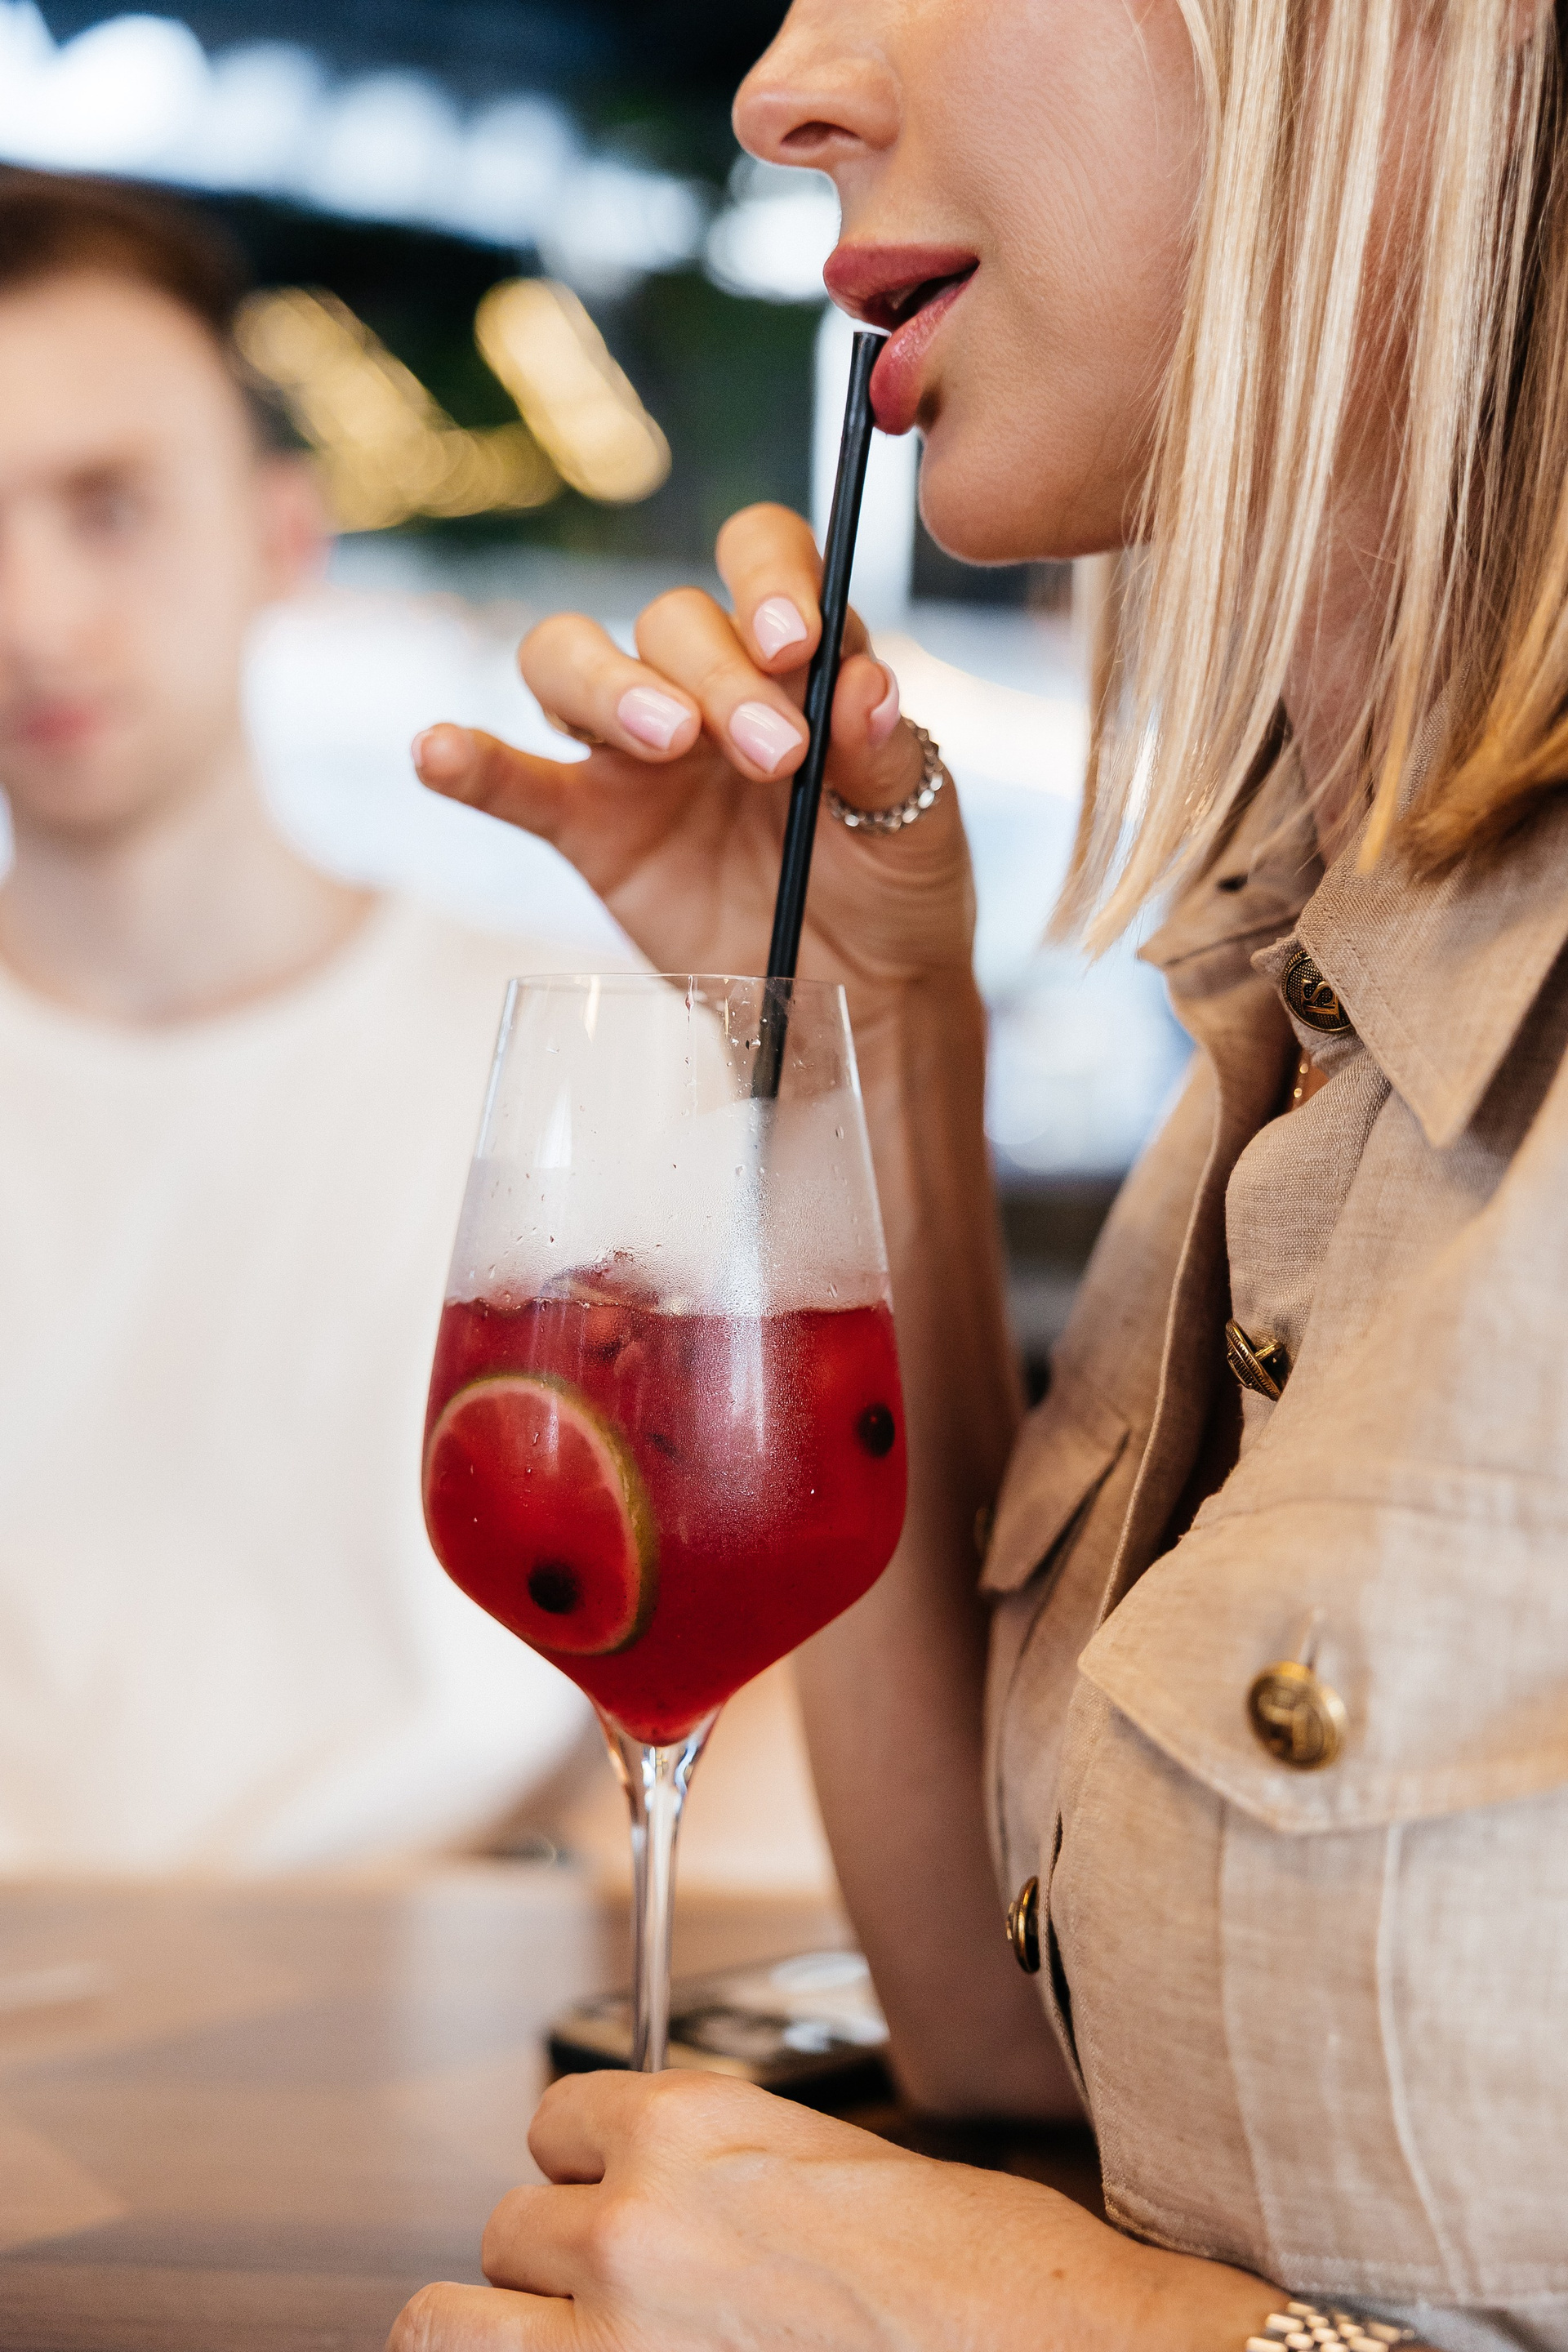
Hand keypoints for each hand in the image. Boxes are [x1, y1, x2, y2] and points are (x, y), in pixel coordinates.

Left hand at [386, 2070, 1280, 2351]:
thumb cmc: (987, 2279)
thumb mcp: (838, 2169)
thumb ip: (720, 2173)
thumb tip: (662, 2198)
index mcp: (690, 2126)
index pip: (553, 2123)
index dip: (589, 2168)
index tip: (612, 2199)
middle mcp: (632, 2222)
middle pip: (504, 2228)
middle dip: (554, 2265)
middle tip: (614, 2299)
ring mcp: (619, 2340)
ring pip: (449, 2325)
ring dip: (506, 2335)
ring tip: (569, 2349)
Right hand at [411, 505, 976, 1034]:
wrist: (859, 1001)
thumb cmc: (895, 891)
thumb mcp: (919, 824)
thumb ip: (887, 753)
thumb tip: (862, 686)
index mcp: (796, 658)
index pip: (764, 557)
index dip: (768, 579)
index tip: (796, 644)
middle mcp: (706, 683)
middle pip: (670, 619)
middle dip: (717, 674)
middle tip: (769, 757)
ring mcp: (635, 752)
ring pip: (572, 661)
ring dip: (609, 686)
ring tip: (666, 743)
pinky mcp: (587, 826)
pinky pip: (513, 780)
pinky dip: (468, 762)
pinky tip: (436, 752)